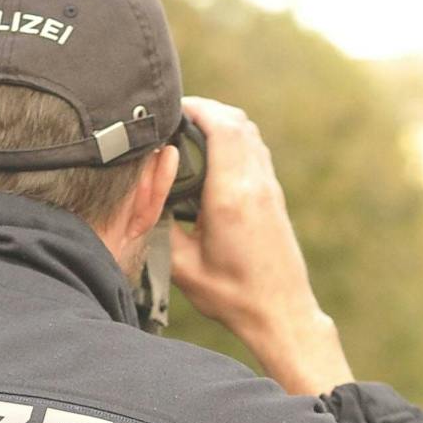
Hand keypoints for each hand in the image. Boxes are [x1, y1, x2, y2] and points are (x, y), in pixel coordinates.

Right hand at [170, 97, 352, 396]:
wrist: (280, 314)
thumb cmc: (233, 296)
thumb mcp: (184, 268)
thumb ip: (161, 229)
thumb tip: (141, 199)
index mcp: (231, 195)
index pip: (219, 126)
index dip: (192, 108)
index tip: (166, 112)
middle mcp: (255, 183)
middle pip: (236, 120)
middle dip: (203, 110)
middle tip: (173, 119)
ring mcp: (269, 187)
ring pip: (248, 132)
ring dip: (220, 123)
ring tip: (189, 133)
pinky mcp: (274, 196)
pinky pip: (254, 150)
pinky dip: (233, 140)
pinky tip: (211, 157)